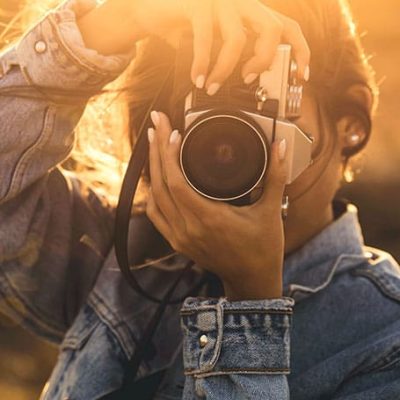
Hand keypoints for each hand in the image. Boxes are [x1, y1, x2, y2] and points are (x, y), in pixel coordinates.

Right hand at [79, 0, 309, 92]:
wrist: (151, 11)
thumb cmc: (185, 29)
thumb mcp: (215, 43)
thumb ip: (233, 55)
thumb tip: (247, 83)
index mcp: (249, 12)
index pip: (287, 26)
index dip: (301, 50)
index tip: (303, 76)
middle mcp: (240, 2)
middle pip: (272, 28)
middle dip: (264, 60)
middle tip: (249, 79)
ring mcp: (219, 0)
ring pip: (237, 39)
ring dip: (224, 71)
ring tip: (211, 87)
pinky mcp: (197, 4)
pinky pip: (206, 39)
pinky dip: (202, 63)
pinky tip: (197, 78)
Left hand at [146, 112, 287, 300]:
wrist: (252, 279)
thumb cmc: (263, 248)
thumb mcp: (270, 211)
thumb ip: (275, 176)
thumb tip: (279, 148)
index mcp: (209, 219)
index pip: (176, 182)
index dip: (170, 154)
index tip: (173, 131)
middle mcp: (189, 229)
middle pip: (160, 184)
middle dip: (156, 150)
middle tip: (157, 124)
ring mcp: (180, 237)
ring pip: (153, 198)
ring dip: (152, 169)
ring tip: (155, 144)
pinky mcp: (177, 242)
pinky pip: (155, 214)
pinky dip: (153, 193)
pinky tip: (156, 177)